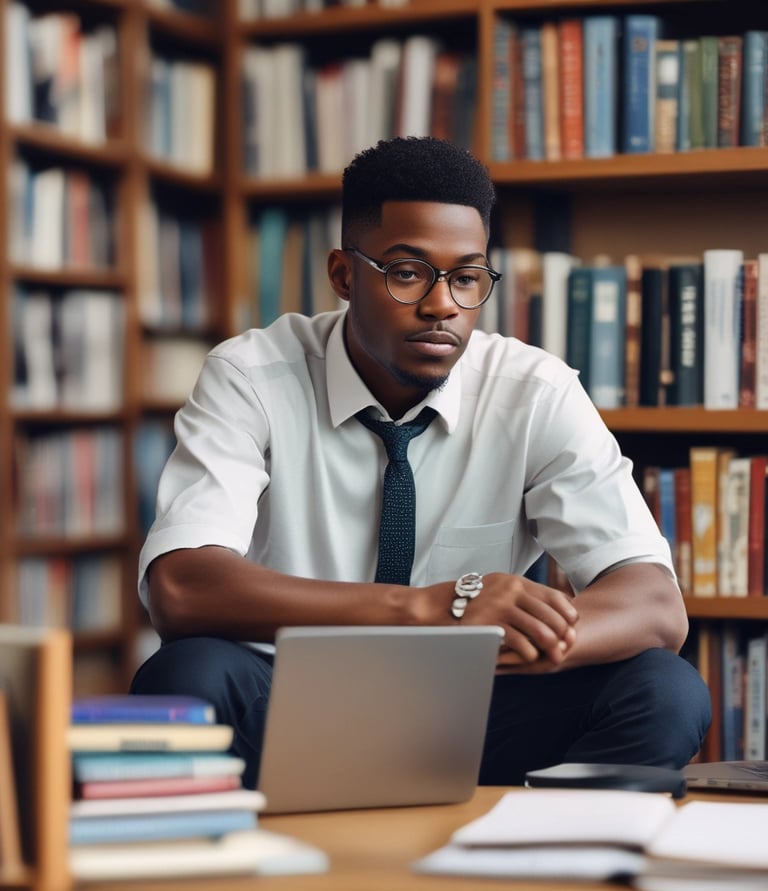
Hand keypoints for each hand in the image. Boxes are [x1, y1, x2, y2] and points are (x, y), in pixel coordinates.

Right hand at [455, 572, 578, 672]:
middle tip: (565, 647)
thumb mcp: (502, 587)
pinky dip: (530, 653)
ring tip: (553, 656)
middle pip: (551, 616)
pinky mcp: (491, 625)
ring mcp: (500, 608)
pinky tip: (530, 657)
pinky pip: (521, 643)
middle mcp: (511, 592)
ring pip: (540, 631)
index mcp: (517, 582)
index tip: (571, 626)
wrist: (442, 604)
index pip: (554, 596)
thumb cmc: (476, 599)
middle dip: (563, 635)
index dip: (568, 614)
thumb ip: (526, 594)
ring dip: (550, 647)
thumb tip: (560, 604)